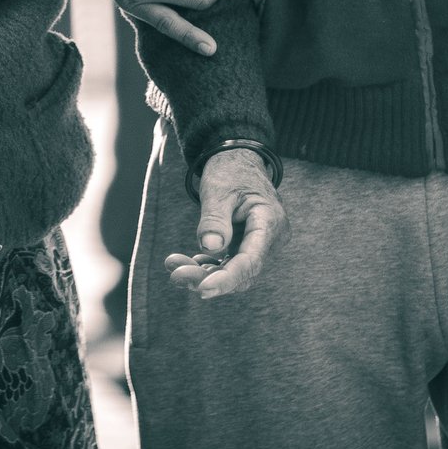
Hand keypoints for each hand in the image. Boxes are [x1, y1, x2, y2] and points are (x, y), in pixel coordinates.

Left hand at [163, 147, 282, 299]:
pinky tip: (189, 262)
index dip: (228, 278)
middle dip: (209, 278)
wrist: (237, 160)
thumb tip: (211, 248)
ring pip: (236, 271)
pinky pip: (232, 263)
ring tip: (175, 267)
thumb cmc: (229, 170)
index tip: (203, 289)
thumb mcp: (218, 189)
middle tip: (176, 276)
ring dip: (205, 273)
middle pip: (243, 271)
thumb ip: (214, 218)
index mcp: (270, 222)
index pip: (251, 260)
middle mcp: (272, 239)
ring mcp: (262, 244)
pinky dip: (210, 266)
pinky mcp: (249, 246)